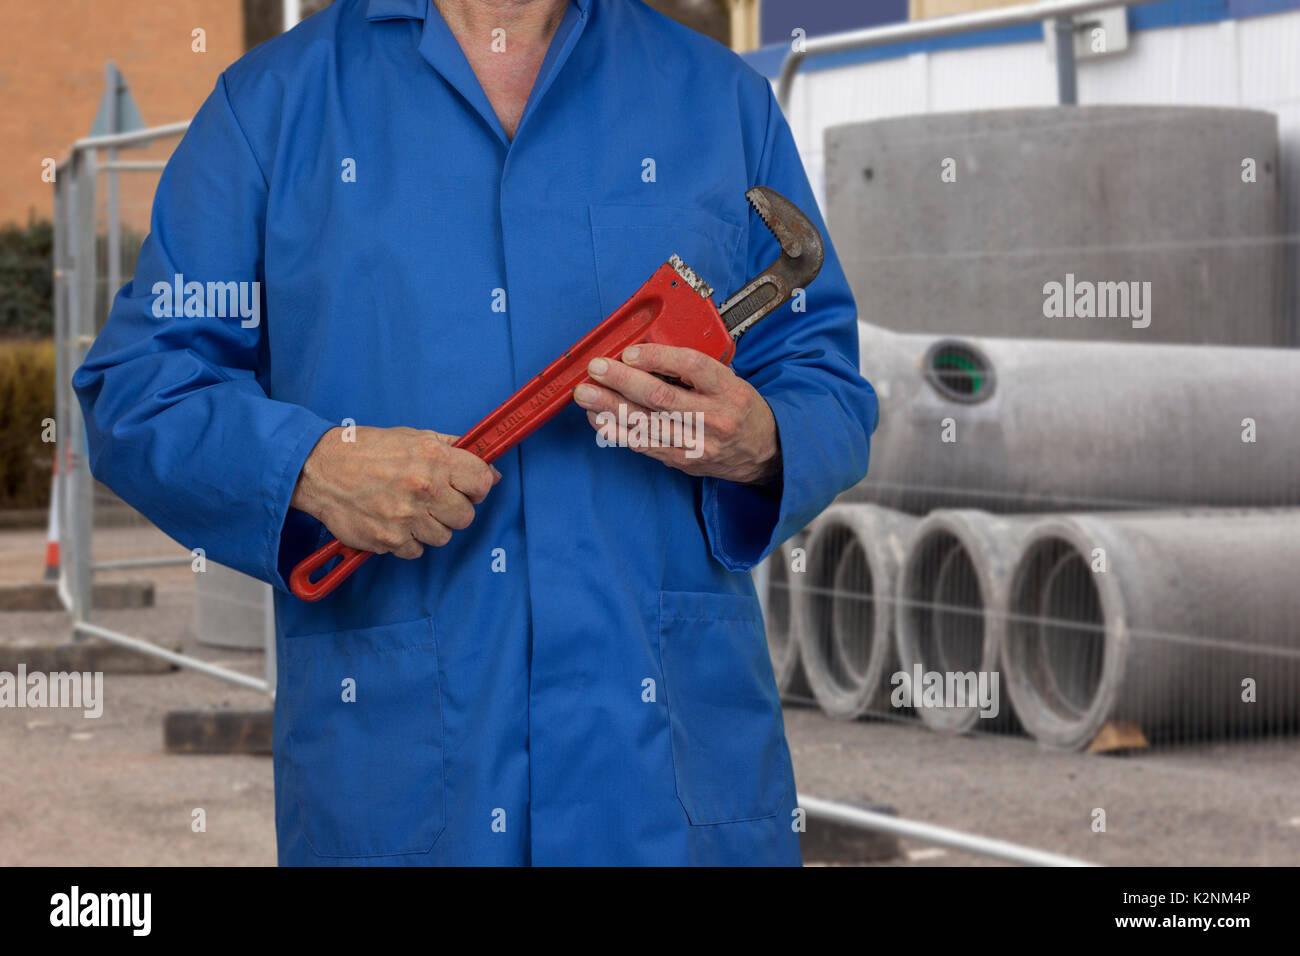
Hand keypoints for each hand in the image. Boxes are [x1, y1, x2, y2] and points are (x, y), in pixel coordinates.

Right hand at [290, 425, 499, 558]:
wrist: (321, 469)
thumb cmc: (366, 450)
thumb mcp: (413, 437)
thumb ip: (453, 450)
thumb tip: (490, 470)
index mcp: (434, 459)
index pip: (482, 482)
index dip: (477, 486)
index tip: (467, 488)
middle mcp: (424, 488)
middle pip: (466, 516)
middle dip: (454, 510)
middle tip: (435, 501)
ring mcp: (407, 517)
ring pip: (443, 537)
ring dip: (431, 527)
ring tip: (410, 510)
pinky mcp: (389, 540)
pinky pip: (416, 550)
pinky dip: (408, 541)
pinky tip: (394, 522)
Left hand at [572, 344, 781, 484]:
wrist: (762, 451)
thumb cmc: (738, 408)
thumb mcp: (730, 380)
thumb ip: (693, 369)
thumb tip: (641, 355)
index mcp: (728, 389)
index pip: (691, 367)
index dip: (657, 357)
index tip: (630, 352)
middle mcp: (713, 417)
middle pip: (661, 397)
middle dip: (622, 381)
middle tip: (596, 369)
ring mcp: (696, 443)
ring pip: (646, 423)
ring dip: (609, 407)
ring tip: (585, 394)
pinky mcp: (682, 460)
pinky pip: (643, 445)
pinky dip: (616, 431)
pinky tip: (598, 418)